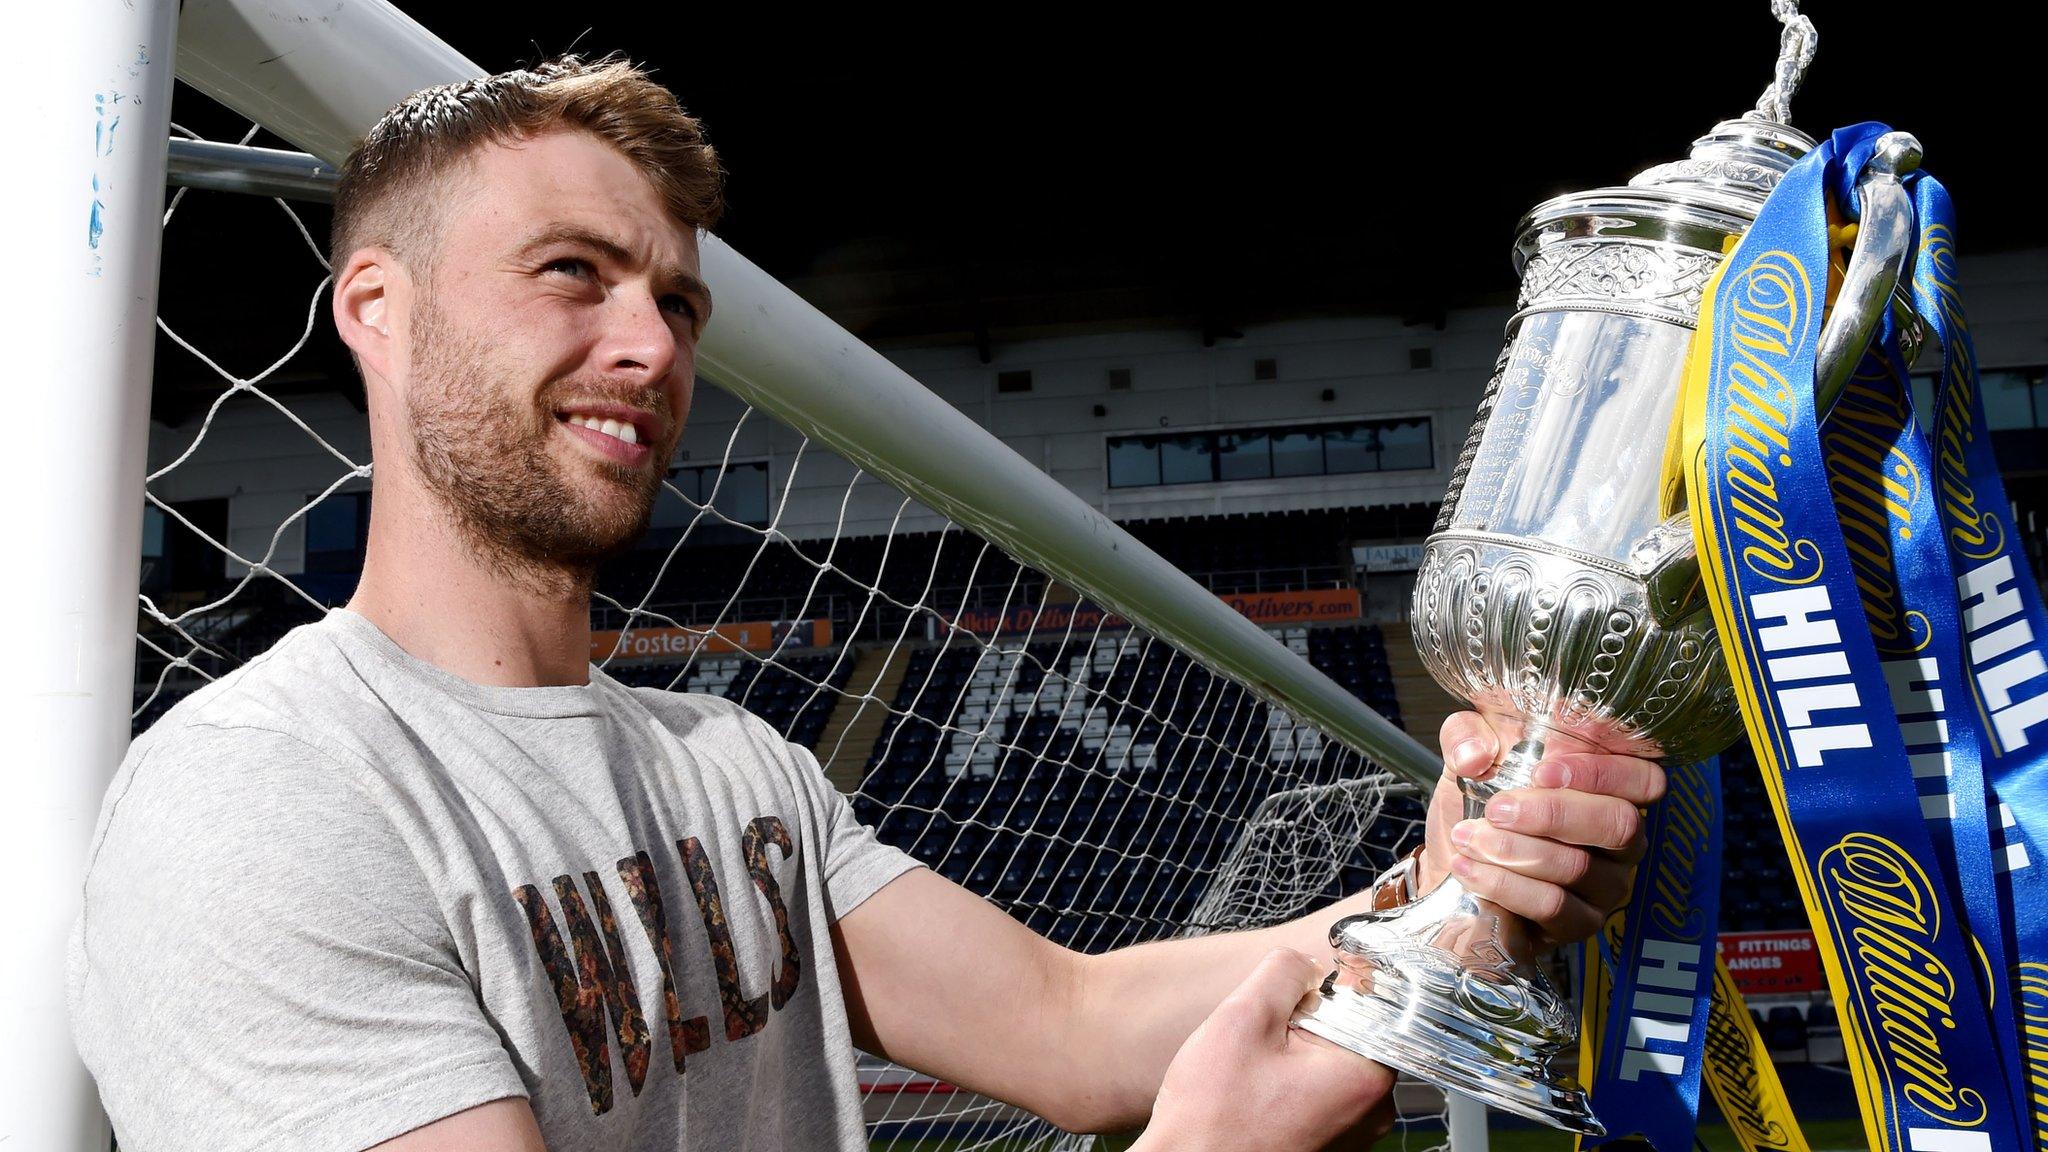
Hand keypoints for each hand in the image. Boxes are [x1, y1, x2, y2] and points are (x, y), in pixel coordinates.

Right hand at [1137, 948, 1394, 1151]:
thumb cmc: (1211, 1119)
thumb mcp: (1243, 1020)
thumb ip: (1283, 972)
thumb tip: (1306, 961)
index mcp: (1366, 1076)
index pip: (1369, 1000)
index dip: (1324, 985)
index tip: (1292, 995)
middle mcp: (1371, 1112)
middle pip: (1350, 1033)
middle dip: (1305, 1023)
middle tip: (1262, 1041)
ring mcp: (1352, 1137)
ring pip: (1330, 1065)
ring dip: (1294, 1057)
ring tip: (1253, 1075)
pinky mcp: (1330, 1149)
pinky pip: (1318, 1098)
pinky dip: (1289, 1089)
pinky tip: (1256, 1098)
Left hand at [1418, 711, 1665, 948]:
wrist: (1453, 861)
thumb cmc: (1479, 804)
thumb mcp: (1469, 756)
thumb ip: (1468, 736)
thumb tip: (1474, 755)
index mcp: (1611, 791)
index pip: (1645, 780)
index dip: (1603, 773)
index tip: (1542, 771)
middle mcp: (1621, 841)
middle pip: (1619, 824)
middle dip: (1553, 814)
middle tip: (1498, 809)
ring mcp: (1607, 886)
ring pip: (1579, 867)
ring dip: (1515, 851)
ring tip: (1470, 838)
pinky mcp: (1580, 924)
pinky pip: (1553, 906)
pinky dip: (1504, 885)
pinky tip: (1469, 868)